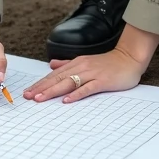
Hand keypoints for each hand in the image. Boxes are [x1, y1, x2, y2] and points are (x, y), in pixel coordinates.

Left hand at [23, 47, 147, 103]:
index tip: (28, 91)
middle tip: (28, 96)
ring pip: (68, 82)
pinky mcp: (102, 81)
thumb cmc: (109, 63)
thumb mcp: (85, 61)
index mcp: (76, 63)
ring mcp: (92, 74)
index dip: (40, 83)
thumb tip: (52, 65)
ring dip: (53, 91)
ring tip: (40, 99)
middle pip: (57, 78)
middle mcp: (81, 67)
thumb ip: (68, 63)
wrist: (130, 58)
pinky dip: (76, 94)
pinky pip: (87, 88)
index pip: (54, 74)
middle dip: (41, 88)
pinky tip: (66, 100)